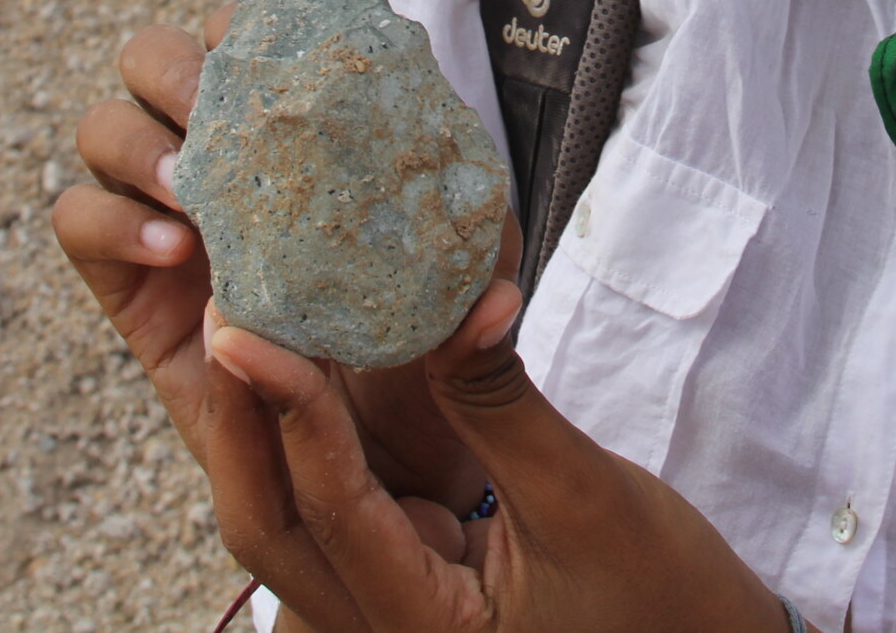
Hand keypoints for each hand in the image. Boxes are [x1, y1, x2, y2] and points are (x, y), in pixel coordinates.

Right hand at [51, 10, 506, 511]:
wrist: (370, 449)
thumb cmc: (423, 349)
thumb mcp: (463, 299)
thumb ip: (480, 283)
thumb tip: (494, 305)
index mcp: (294, 123)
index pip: (250, 30)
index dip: (253, 18)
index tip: (285, 47)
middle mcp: (219, 150)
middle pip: (155, 55)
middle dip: (177, 68)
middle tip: (215, 116)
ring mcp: (162, 208)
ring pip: (104, 125)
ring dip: (138, 141)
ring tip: (192, 194)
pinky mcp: (125, 276)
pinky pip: (77, 220)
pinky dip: (113, 221)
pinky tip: (175, 251)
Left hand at [211, 284, 797, 632]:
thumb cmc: (664, 599)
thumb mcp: (586, 497)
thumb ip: (503, 403)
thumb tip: (458, 296)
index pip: (332, 511)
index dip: (289, 413)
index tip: (253, 330)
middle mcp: (384, 628)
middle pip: (273, 524)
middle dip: (245, 419)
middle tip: (231, 312)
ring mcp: (390, 601)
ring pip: (297, 509)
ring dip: (274, 417)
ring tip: (259, 312)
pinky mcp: (409, 567)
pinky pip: (345, 493)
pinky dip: (326, 426)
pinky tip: (322, 349)